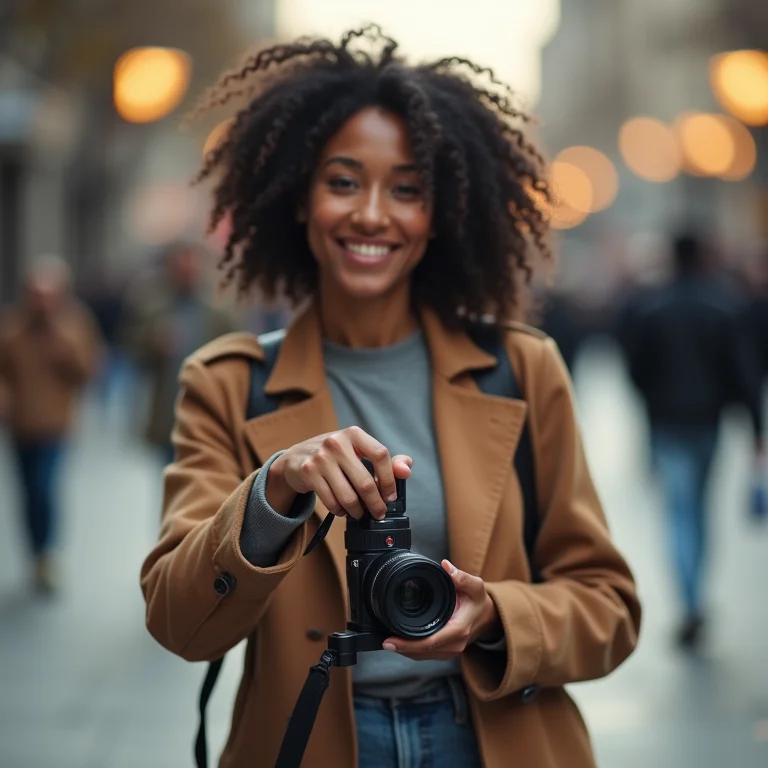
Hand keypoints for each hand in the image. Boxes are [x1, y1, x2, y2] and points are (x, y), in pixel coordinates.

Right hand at [267, 426, 411, 518]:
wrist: (296, 457)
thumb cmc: (335, 455)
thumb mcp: (358, 451)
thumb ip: (386, 461)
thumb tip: (406, 470)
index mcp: (354, 434)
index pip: (381, 455)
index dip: (390, 479)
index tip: (391, 495)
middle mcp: (337, 443)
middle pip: (366, 482)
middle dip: (376, 503)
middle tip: (378, 513)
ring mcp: (321, 458)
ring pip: (348, 496)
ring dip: (358, 511)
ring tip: (360, 513)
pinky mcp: (308, 473)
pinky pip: (331, 501)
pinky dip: (340, 511)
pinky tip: (342, 510)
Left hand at [381, 560, 500, 659]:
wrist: (486, 616)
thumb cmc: (478, 601)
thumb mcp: (475, 585)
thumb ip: (461, 576)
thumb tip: (446, 566)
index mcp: (458, 629)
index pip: (430, 641)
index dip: (408, 644)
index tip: (391, 640)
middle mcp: (454, 644)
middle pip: (423, 652)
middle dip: (402, 649)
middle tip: (384, 641)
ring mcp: (450, 650)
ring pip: (423, 656)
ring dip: (406, 651)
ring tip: (388, 641)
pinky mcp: (446, 651)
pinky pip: (426, 654)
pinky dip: (412, 651)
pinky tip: (401, 643)